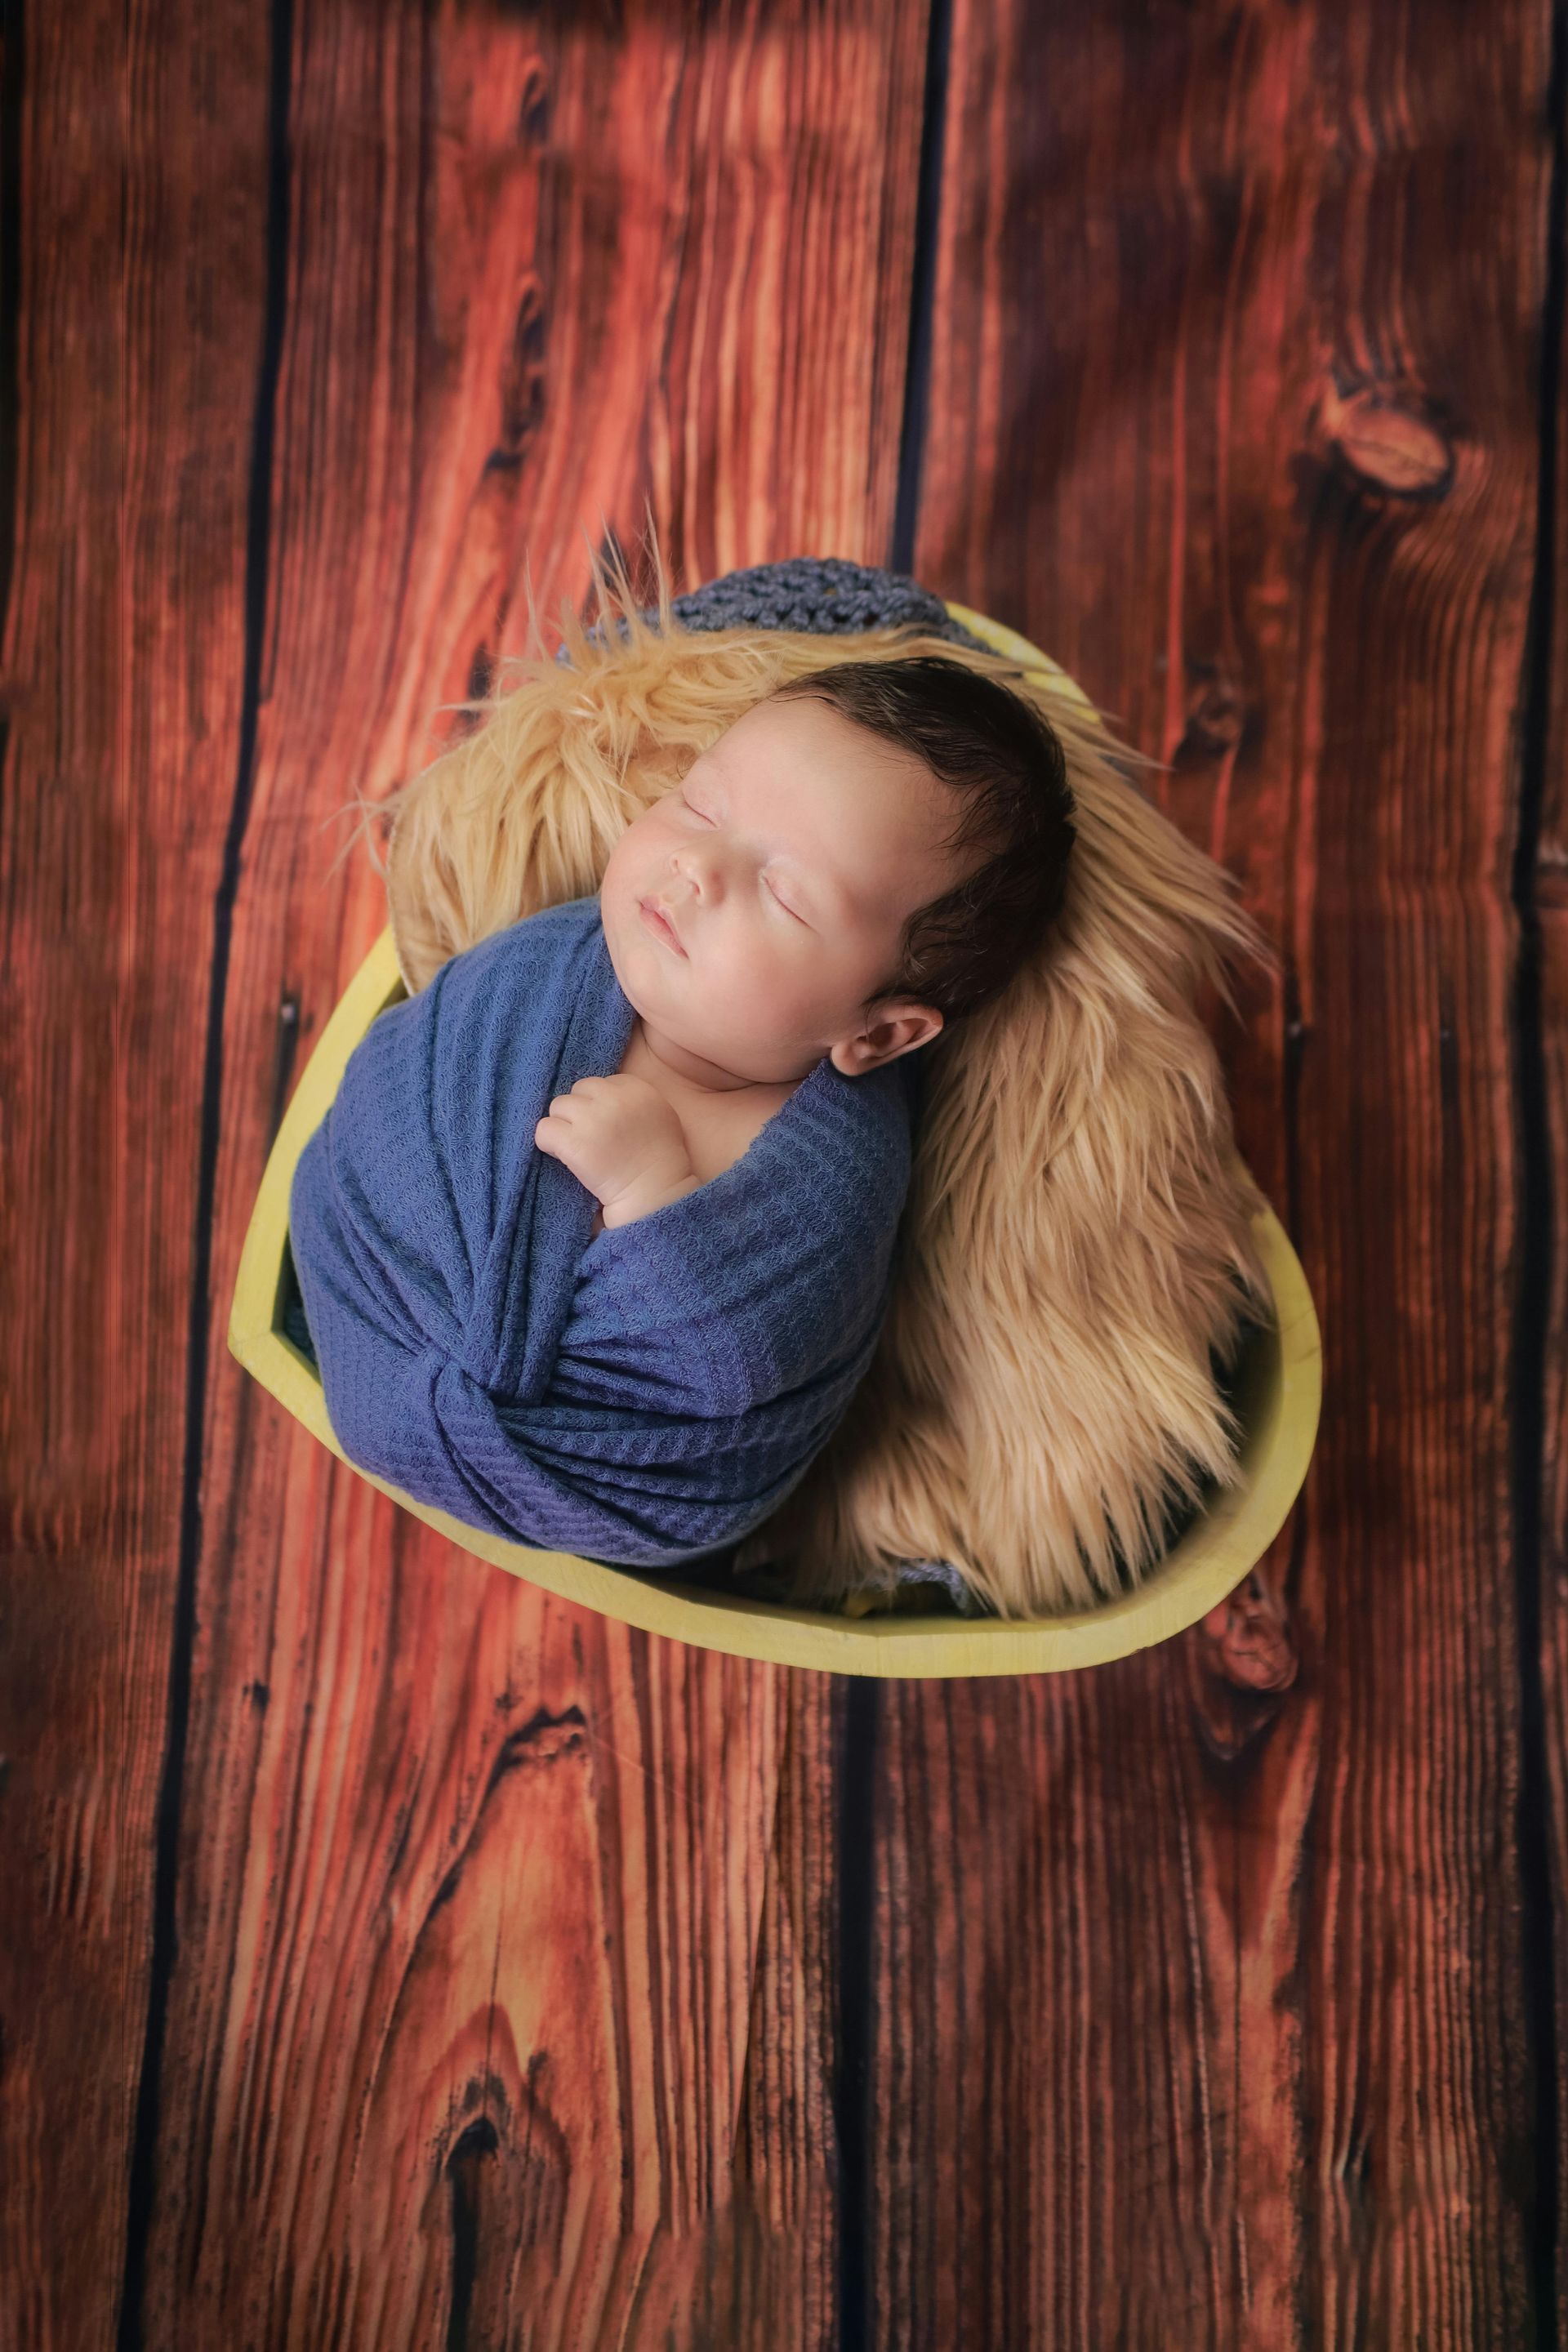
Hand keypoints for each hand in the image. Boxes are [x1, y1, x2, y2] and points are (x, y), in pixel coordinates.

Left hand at [534, 1073, 697, 1223]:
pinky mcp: (574, 1142)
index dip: (599, 1105)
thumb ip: (632, 1099)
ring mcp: (592, 1120)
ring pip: (558, 1106)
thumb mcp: (658, 1114)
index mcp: (636, 1088)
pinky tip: (562, 1156)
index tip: (605, 1127)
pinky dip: (548, 1142)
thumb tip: (599, 1095)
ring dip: (564, 1126)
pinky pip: (544, 1129)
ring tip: (577, 1147)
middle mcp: (614, 1099)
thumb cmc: (660, 1161)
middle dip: (580, 1112)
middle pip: (578, 1090)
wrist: (654, 1194)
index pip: (602, 1083)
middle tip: (589, 1137)